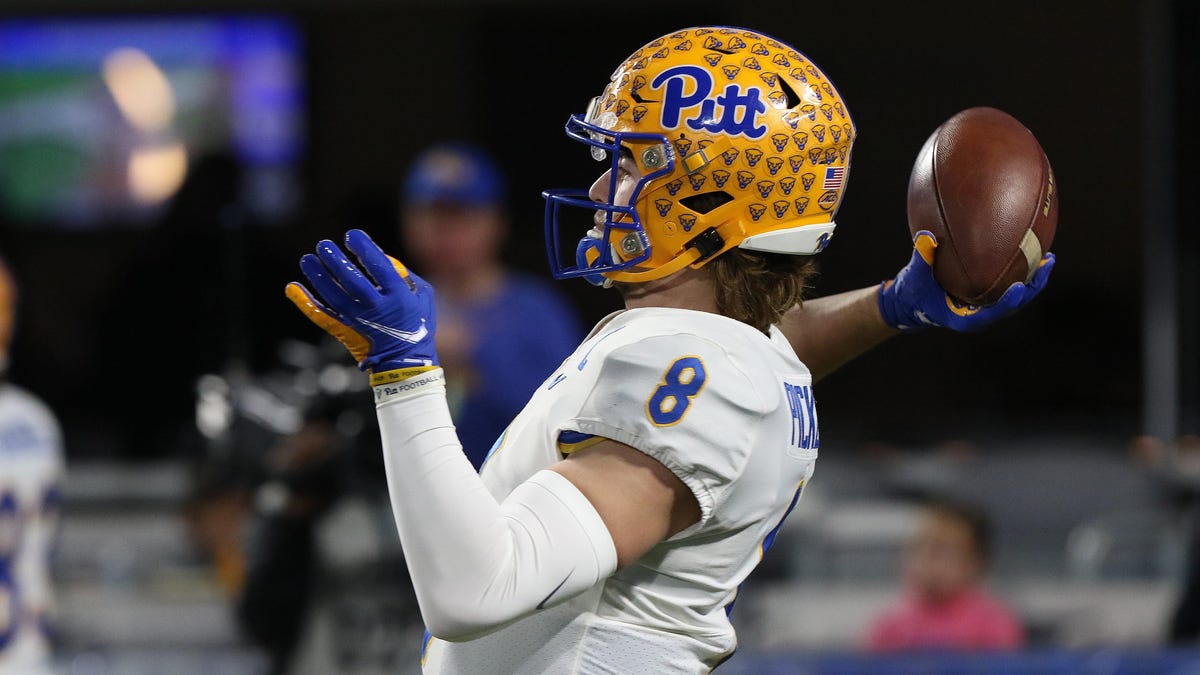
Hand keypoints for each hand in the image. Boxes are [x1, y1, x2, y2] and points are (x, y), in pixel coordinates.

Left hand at [285, 229, 438, 371]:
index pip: (378, 266)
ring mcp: (357, 320)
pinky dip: (304, 302)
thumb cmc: (417, 321)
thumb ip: (403, 273)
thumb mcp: (422, 294)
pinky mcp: (344, 330)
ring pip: (331, 295)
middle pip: (350, 280)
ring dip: (317, 275)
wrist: (406, 360)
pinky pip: (320, 315)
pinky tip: (292, 287)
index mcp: (398, 296)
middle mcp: (376, 307)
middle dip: (335, 260)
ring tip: (307, 259)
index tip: (352, 235)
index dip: (364, 248)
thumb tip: (380, 255)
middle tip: (323, 245)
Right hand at [877, 230, 1054, 331]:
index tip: (1018, 287)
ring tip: (1048, 257)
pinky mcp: (987, 299)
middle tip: (1046, 263)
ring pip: (1016, 297)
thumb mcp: (914, 278)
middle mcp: (980, 315)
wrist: (911, 303)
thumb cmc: (913, 293)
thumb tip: (926, 236)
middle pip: (1014, 305)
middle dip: (1033, 285)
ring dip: (1033, 279)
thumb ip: (922, 258)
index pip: (991, 314)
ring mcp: (986, 308)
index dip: (1007, 303)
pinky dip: (1019, 271)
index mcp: (964, 319)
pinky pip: (1008, 285)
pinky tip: (1028, 252)